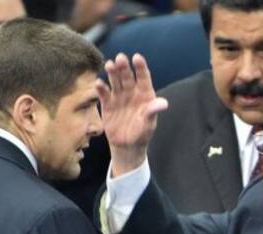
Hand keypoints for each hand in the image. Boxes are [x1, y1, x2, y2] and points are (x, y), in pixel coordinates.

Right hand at [96, 53, 167, 175]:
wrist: (127, 146)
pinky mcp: (107, 105)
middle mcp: (131, 93)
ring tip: (109, 65)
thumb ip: (153, 111)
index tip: (137, 58)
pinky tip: (99, 83)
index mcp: (144, 95)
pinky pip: (104, 94)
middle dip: (123, 67)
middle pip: (127, 77)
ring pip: (115, 82)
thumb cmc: (142, 133)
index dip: (140, 67)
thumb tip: (163, 103)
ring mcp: (119, 97)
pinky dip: (101, 89)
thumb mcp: (149, 124)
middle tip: (120, 58)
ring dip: (112, 73)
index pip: (143, 77)